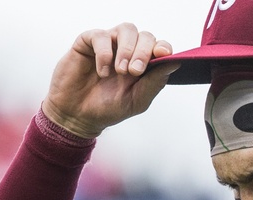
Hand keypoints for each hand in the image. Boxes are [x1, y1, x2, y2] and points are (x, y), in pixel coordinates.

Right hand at [42, 24, 176, 138]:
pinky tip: (103, 71)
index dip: (163, 47)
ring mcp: (108, 44)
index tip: (163, 54)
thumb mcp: (136, 101)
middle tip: (135, 72)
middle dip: (144, 51)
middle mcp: (127, 50)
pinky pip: (100, 35)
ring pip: (126, 29)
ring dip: (127, 49)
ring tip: (120, 70)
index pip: (158, 46)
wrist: (77, 116)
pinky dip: (104, 53)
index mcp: (142, 64)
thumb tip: (174, 63)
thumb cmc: (107, 109)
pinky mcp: (88, 42)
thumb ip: (155, 82)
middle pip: (144, 35)